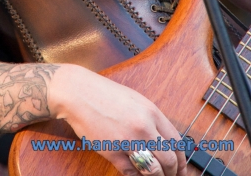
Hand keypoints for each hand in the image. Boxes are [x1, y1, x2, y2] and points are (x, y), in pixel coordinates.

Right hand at [48, 64, 186, 175]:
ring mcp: (128, 140)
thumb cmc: (105, 94)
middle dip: (172, 173)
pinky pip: (131, 172)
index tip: (181, 170)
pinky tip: (135, 173)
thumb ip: (152, 120)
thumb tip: (166, 141)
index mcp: (151, 112)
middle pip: (169, 160)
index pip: (177, 143)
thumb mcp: (135, 100)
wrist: (79, 92)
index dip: (181, 161)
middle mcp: (143, 127)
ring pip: (153, 170)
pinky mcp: (113, 152)